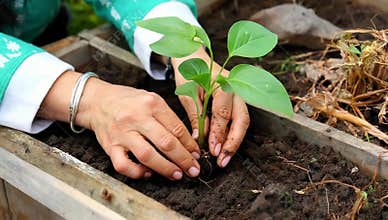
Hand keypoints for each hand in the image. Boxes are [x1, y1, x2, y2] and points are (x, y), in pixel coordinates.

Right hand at [39, 71, 200, 179]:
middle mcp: (136, 117)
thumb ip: (168, 118)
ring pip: (147, 155)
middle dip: (183, 159)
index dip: (190, 145)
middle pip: (166, 143)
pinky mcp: (110, 146)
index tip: (197, 155)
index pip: (177, 128)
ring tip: (177, 174)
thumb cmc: (128, 101)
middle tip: (193, 169)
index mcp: (151, 103)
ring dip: (165, 168)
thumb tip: (187, 142)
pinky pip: (124, 165)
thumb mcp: (151, 99)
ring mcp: (122, 133)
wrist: (97, 101)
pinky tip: (148, 173)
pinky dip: (138, 173)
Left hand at [172, 48, 249, 167]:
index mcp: (222, 83)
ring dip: (235, 141)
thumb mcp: (187, 94)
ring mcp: (240, 92)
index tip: (213, 150)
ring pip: (243, 121)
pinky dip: (233, 133)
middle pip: (241, 119)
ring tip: (224, 158)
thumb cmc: (189, 73)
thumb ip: (195, 115)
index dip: (218, 134)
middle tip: (223, 160)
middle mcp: (236, 87)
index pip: (223, 114)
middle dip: (233, 142)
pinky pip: (239, 118)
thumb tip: (199, 139)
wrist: (194, 57)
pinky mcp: (239, 98)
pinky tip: (225, 146)